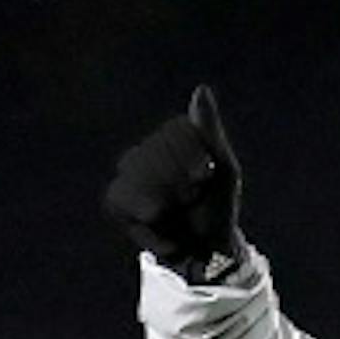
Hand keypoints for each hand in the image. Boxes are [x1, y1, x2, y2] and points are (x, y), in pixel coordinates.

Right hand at [104, 84, 243, 276]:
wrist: (206, 249)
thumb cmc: (217, 206)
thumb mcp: (223, 169)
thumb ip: (208, 131)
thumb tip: (202, 89)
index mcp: (169, 138)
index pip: (177, 134)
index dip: (196, 160)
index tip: (207, 176)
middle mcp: (143, 150)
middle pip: (160, 156)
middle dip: (185, 184)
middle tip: (193, 199)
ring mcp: (126, 174)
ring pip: (144, 178)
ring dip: (171, 202)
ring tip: (180, 212)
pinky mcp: (116, 200)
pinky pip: (129, 200)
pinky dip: (155, 222)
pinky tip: (166, 227)